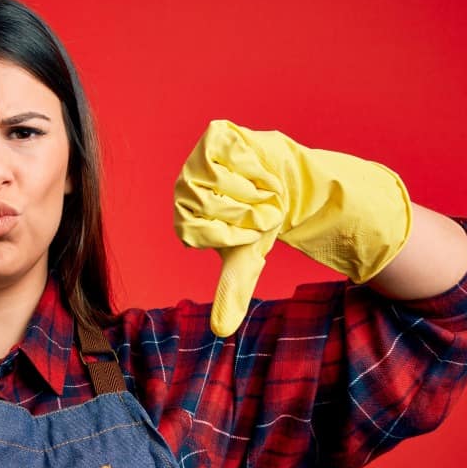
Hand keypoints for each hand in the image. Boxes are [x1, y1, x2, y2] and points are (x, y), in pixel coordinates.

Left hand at [173, 119, 411, 336]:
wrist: (284, 184)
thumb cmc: (259, 222)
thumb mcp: (246, 260)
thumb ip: (232, 293)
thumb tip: (221, 331)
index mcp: (184, 220)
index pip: (201, 233)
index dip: (234, 232)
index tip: (247, 230)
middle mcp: (182, 190)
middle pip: (212, 206)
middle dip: (248, 211)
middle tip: (260, 209)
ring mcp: (195, 161)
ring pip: (225, 181)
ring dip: (256, 190)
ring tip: (261, 190)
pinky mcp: (216, 135)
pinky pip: (236, 156)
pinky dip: (258, 167)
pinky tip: (261, 169)